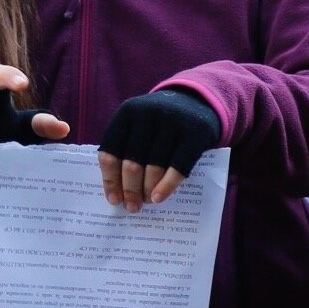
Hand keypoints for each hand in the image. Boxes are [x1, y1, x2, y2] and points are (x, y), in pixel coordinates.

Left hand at [96, 88, 221, 211]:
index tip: (114, 200)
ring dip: (148, 189)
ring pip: (154, 166)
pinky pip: (179, 165)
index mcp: (127, 113)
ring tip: (147, 202)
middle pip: (132, 162)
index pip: (111, 152)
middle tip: (132, 207)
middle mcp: (148, 114)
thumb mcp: (139, 125)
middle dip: (130, 189)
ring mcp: (173, 122)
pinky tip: (160, 197)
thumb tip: (119, 190)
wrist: (198, 101)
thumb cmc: (161, 122)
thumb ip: (127, 148)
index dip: (110, 179)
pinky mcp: (195, 132)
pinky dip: (168, 184)